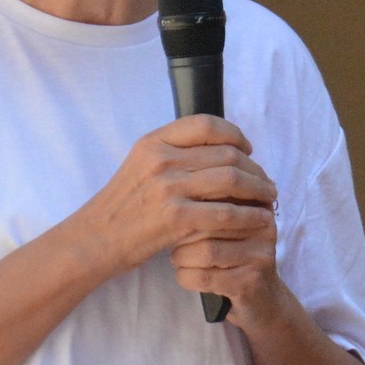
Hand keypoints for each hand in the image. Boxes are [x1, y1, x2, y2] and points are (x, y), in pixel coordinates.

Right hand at [63, 115, 276, 282]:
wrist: (95, 240)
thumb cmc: (121, 208)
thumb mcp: (140, 167)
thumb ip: (172, 154)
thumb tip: (214, 150)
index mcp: (153, 142)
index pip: (206, 124)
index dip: (235, 135)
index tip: (247, 149)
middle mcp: (162, 159)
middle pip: (226, 153)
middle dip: (255, 168)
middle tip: (266, 182)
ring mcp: (169, 188)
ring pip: (232, 180)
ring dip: (259, 190)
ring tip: (269, 199)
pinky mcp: (177, 218)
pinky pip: (226, 213)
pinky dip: (249, 216)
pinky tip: (259, 221)